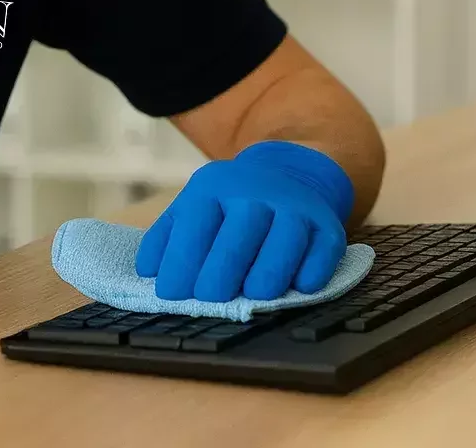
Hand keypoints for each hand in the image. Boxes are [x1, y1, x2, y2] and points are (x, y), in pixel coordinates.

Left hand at [135, 141, 353, 301]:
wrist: (287, 175)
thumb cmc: (229, 208)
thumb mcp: (191, 208)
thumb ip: (166, 238)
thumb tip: (148, 272)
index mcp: (214, 188)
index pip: (196, 225)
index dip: (181, 261)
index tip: (171, 294)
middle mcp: (256, 192)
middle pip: (240, 233)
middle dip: (222, 270)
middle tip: (209, 300)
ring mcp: (294, 206)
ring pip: (286, 238)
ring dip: (270, 270)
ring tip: (254, 296)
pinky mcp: (326, 224)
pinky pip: (324, 247)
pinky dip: (314, 268)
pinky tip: (301, 287)